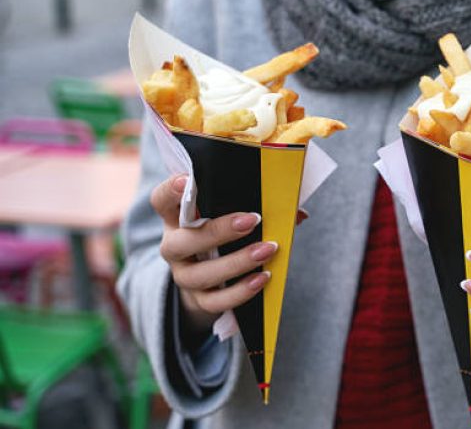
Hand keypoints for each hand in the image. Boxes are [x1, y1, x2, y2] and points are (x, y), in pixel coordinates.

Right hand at [150, 174, 277, 332]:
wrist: (211, 284)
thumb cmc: (225, 239)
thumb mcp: (233, 220)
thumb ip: (258, 209)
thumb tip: (297, 212)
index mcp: (177, 218)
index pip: (162, 200)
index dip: (170, 191)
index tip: (186, 180)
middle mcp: (174, 247)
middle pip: (182, 241)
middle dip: (218, 231)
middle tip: (252, 220)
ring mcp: (184, 276)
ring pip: (201, 274)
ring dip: (237, 262)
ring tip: (267, 250)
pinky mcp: (198, 301)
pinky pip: (215, 300)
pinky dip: (241, 291)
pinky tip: (262, 279)